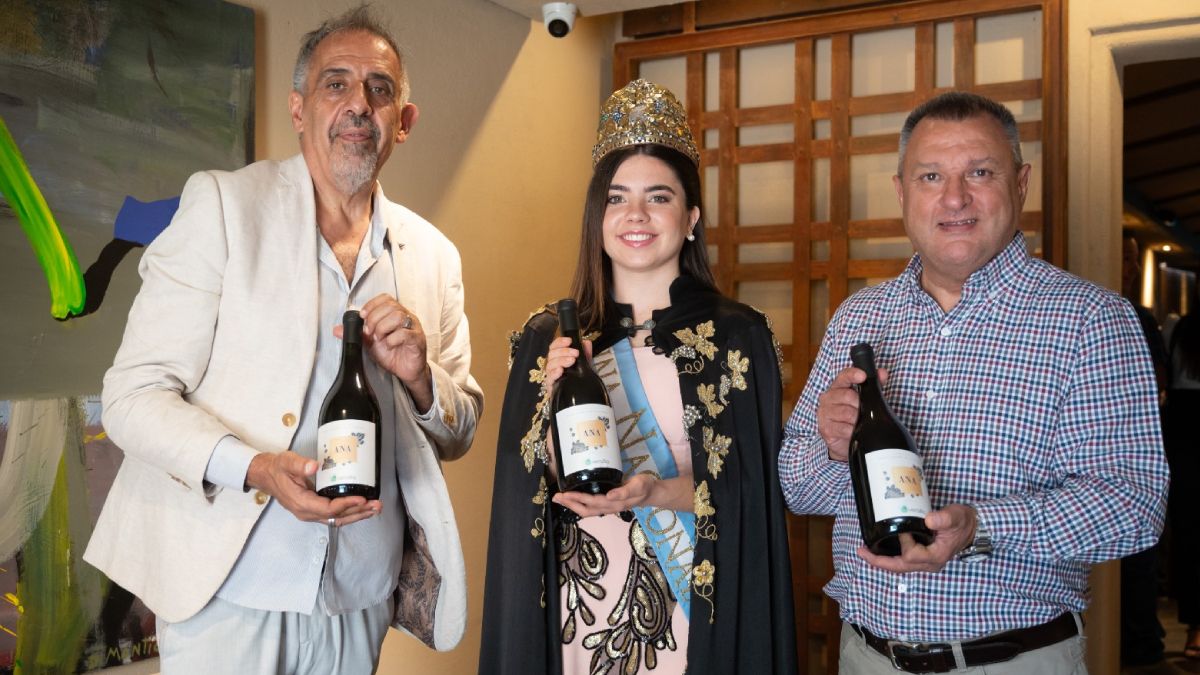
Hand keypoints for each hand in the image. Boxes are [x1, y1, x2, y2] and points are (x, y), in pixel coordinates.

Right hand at [245, 450, 380, 525]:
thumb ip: (299, 464)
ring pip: (337, 519)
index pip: (327, 508)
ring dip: (357, 515)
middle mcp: (307, 512)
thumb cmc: (277, 468)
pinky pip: (334, 515)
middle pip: (336, 517)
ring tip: (375, 509)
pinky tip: (362, 507)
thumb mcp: (286, 462)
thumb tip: (313, 466)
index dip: (346, 505)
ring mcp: (311, 513)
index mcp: (301, 502)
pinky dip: (350, 513)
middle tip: (376, 505)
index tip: (361, 498)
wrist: (267, 475)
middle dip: (358, 512)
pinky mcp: (315, 509)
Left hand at [340, 294, 432, 411]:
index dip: (372, 304)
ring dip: (383, 327)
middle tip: (369, 333)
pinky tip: (389, 345)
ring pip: (398, 316)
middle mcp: (406, 317)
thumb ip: (356, 334)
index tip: (362, 316)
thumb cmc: (392, 354)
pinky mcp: (417, 339)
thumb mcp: (370, 343)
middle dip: (374, 318)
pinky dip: (392, 339)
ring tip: (379, 339)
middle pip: (391, 306)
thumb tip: (337, 330)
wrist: (405, 371)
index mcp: (396, 314)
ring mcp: (414, 327)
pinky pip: (406, 333)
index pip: (386, 298)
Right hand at [542, 336, 593, 391]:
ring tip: (572, 360)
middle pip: (551, 354)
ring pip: (550, 365)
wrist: (582, 396)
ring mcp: (551, 376)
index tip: (569, 341)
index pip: (554, 347)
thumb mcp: (586, 365)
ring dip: (561, 360)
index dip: (559, 342)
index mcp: (559, 358)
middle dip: (564, 351)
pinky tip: (561, 370)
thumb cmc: (581, 379)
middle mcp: (553, 366)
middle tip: (575, 353)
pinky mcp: (551, 387)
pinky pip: (549, 378)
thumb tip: (586, 342)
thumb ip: (586, 353)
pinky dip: (554, 373)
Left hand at [552, 474, 692, 516]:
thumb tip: (609, 496)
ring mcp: (607, 507)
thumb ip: (625, 491)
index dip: (578, 499)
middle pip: (585, 509)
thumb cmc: (645, 487)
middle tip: (555, 497)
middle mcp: (608, 507)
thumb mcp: (639, 485)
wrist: (652, 493)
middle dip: (570, 504)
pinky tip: (572, 498)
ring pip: (586, 510)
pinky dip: (579, 503)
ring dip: (572, 505)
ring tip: (560, 498)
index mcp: (614, 503)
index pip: (592, 502)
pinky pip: (590, 507)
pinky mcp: (607, 504)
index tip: (565, 493)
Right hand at [816, 365, 886, 461]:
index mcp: (837, 387)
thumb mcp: (864, 400)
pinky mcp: (825, 428)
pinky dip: (852, 431)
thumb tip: (882, 373)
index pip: (843, 376)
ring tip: (859, 423)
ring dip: (857, 420)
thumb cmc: (854, 416)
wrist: (844, 440)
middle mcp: (828, 398)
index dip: (853, 375)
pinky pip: (844, 428)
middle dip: (860, 404)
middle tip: (864, 411)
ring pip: (846, 413)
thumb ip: (874, 385)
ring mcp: (824, 413)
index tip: (862, 376)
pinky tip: (853, 431)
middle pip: (847, 396)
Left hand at [856, 503, 977, 573]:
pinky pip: (903, 561)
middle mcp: (929, 563)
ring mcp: (925, 562)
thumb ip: (944, 518)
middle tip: (861, 551)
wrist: (972, 528)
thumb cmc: (963, 522)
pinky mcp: (922, 557)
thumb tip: (929, 520)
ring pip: (899, 566)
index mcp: (936, 556)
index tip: (903, 527)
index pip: (912, 555)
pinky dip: (889, 557)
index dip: (904, 542)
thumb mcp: (956, 517)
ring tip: (864, 551)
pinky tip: (879, 549)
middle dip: (879, 561)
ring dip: (881, 560)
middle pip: (900, 567)